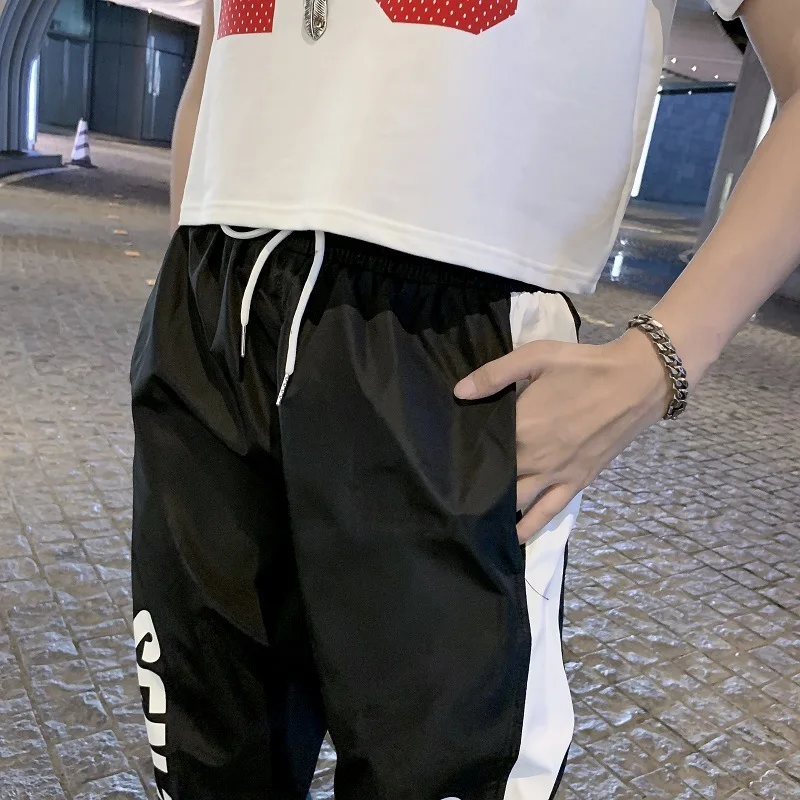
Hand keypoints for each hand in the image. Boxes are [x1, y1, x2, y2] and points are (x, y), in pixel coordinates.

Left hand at [454, 330, 671, 541]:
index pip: (484, 447)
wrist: (637, 382)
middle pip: (496, 477)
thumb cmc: (584, 366)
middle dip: (476, 483)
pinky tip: (513, 538)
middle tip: (454, 488)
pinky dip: (528, 527)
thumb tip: (459, 392)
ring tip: (472, 518)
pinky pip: (547, 513)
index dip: (466, 452)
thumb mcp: (536, 356)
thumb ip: (494, 374)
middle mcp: (536, 457)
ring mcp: (557, 474)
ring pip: (516, 500)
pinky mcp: (577, 483)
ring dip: (495, 509)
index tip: (448, 457)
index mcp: (522, 426)